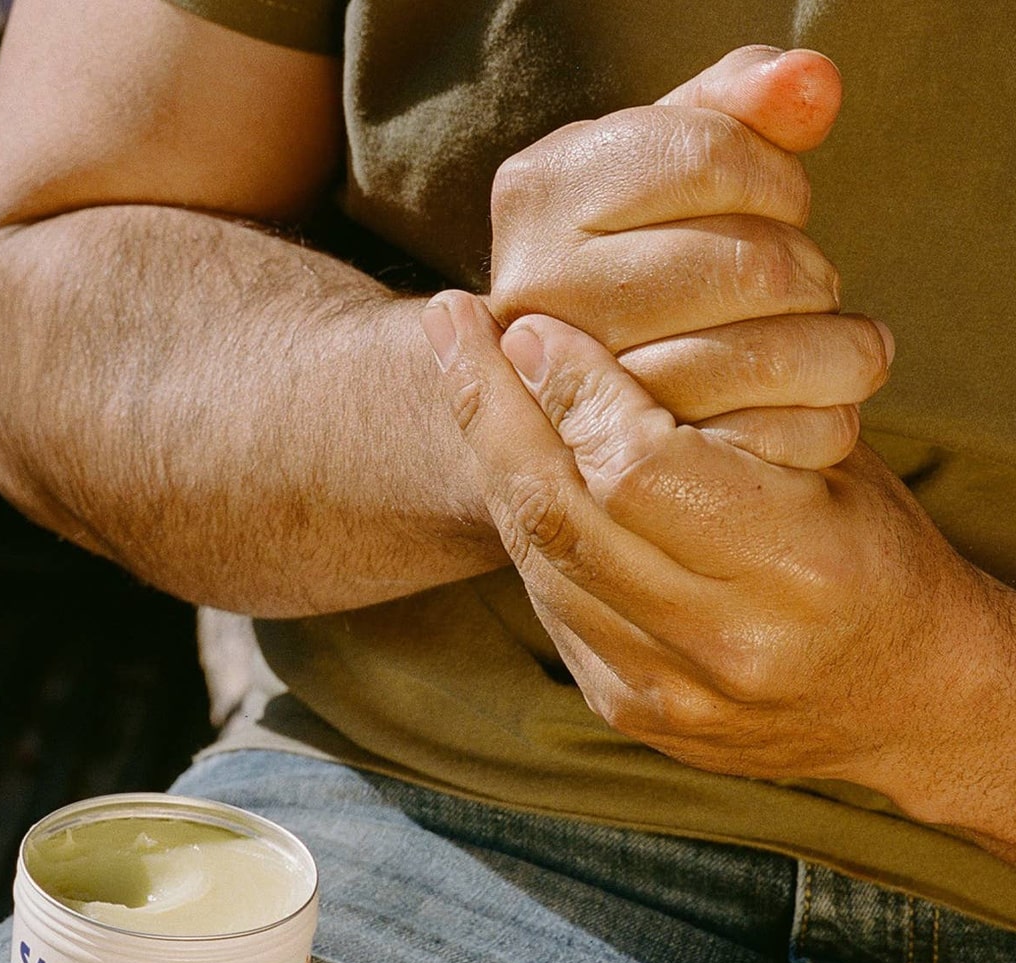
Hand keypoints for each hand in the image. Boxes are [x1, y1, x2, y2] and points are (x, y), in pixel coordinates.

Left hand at [422, 291, 1015, 847]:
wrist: (903, 701)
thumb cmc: (877, 558)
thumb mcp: (833, 469)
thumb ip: (722, 417)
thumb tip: (579, 346)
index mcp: (796, 568)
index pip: (635, 466)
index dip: (570, 388)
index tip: (531, 327)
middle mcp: (723, 642)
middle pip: (559, 513)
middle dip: (491, 408)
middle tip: (454, 327)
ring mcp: (665, 690)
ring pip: (536, 557)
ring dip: (490, 459)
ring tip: (465, 378)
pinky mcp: (628, 709)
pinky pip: (546, 598)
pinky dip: (520, 521)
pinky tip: (506, 458)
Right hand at [488, 45, 891, 468]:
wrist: (553, 380)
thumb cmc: (631, 250)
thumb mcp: (660, 166)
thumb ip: (736, 105)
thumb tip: (811, 84)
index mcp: (537, 191)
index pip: (710, 158)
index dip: (780, 180)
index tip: (786, 204)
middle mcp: (534, 291)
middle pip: (744, 265)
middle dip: (808, 271)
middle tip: (811, 285)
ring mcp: (571, 388)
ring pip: (756, 359)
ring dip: (832, 350)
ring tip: (837, 346)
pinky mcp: (619, 469)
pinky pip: (757, 439)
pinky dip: (815, 421)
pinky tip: (820, 403)